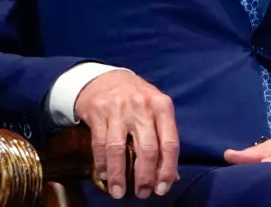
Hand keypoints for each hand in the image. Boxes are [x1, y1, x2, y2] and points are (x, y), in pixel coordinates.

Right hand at [74, 70, 178, 199]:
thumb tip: (172, 177)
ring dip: (119, 176)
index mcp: (162, 106)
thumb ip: (164, 140)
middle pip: (147, 149)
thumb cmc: (136, 99)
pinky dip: (102, 164)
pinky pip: (100, 144)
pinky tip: (105, 175)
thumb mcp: (155, 111)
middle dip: (145, 177)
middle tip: (142, 193)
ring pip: (119, 149)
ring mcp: (119, 109)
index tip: (162, 188)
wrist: (105, 78)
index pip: (170, 143)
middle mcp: (142, 107)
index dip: (167, 170)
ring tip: (119, 192)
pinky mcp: (98, 112)